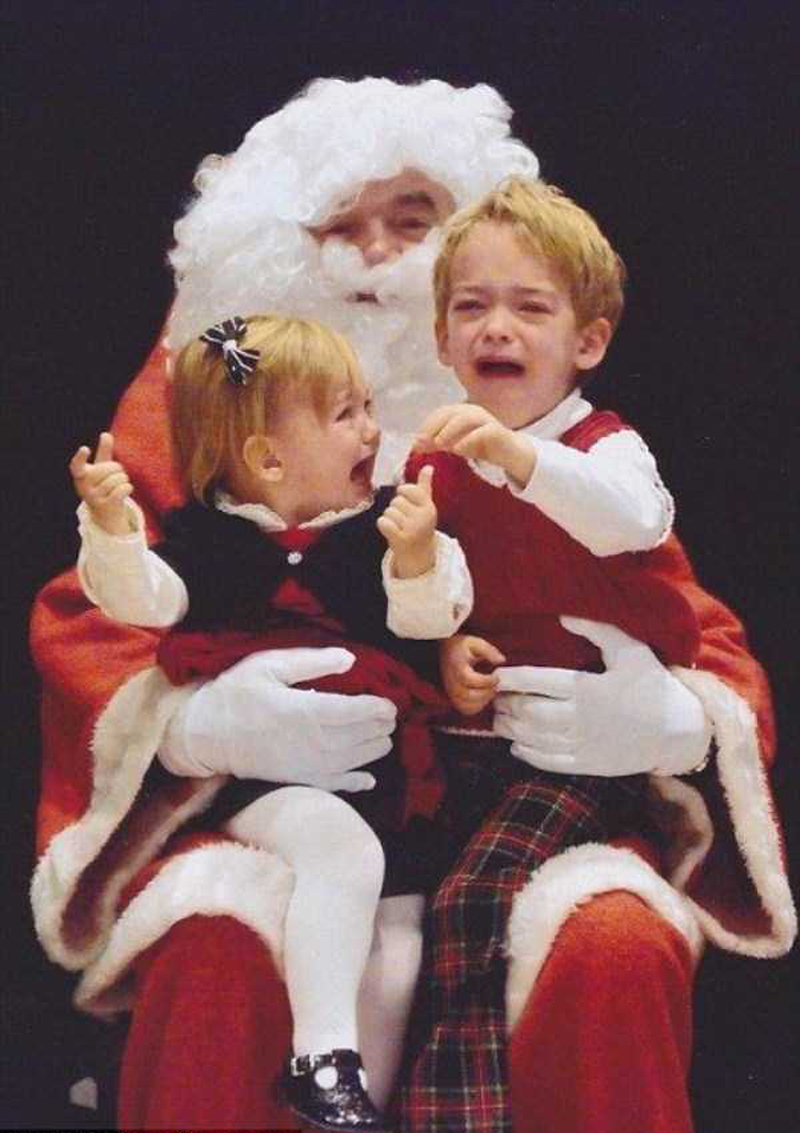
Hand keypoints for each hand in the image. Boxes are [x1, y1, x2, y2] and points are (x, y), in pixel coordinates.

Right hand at [70, 432, 132, 534]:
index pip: (76, 466)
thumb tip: (106, 434)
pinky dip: (128, 487)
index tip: (85, 448)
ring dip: (123, 479)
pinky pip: (121, 490)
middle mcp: (84, 487)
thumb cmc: (103, 486)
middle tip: (117, 474)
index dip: (80, 457)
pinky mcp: (105, 506)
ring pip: (116, 480)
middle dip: (117, 468)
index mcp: (81, 476)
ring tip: (120, 483)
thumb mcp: (102, 469)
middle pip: (106, 469)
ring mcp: (94, 498)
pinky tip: (126, 489)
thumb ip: (104, 452)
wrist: (106, 514)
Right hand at [160, 647, 397, 790]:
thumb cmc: (235, 695)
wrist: (204, 734)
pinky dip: (356, 782)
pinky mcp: (298, 780)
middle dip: (380, 728)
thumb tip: (350, 659)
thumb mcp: (269, 666)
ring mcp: (306, 765)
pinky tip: (369, 778)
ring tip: (384, 738)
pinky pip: (335, 785)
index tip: (389, 704)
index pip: (355, 712)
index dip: (378, 709)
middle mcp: (312, 742)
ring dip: (374, 750)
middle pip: (360, 737)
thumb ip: (312, 662)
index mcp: (305, 711)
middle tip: (389, 718)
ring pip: (354, 760)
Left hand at [377, 465, 436, 577]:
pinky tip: (392, 531)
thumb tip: (428, 466)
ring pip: (389, 512)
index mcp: (429, 507)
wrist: (418, 555)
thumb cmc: (419, 525)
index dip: (402, 495)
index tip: (408, 504)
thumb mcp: (425, 506)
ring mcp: (412, 529)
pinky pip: (383, 522)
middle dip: (396, 509)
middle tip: (404, 519)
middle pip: (396, 501)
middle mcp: (422, 517)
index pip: (408, 489)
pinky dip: (383, 526)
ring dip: (390, 518)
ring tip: (399, 526)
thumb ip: (424, 486)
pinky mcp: (401, 539)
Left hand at [413, 404, 534, 485]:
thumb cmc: (480, 446)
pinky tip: (458, 450)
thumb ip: (436, 443)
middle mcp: (473, 411)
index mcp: (461, 412)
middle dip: (434, 427)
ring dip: (449, 430)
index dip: (426, 426)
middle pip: (449, 413)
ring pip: (465, 419)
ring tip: (439, 445)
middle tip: (422, 442)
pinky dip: (468, 439)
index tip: (416, 442)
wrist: (508, 453)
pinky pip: (482, 431)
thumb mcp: (455, 444)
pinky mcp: (497, 431)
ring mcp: (485, 419)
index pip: (440, 414)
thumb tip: (415, 445)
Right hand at [440, 633, 505, 715]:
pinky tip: (484, 697)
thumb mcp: (475, 643)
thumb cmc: (461, 648)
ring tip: (490, 691)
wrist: (446, 652)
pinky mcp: (454, 698)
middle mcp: (451, 680)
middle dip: (486, 692)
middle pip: (467, 695)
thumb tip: (501, 660)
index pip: (467, 678)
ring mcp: (451, 691)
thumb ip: (489, 651)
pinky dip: (477, 707)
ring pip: (466, 705)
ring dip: (482, 701)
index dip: (484, 681)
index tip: (496, 677)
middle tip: (496, 685)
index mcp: (456, 665)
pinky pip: (465, 709)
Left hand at [493, 616, 711, 775]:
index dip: (511, 678)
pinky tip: (516, 745)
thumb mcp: (631, 651)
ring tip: (498, 719)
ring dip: (510, 729)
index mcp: (587, 688)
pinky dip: (527, 753)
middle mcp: (580, 718)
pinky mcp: (587, 764)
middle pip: (528, 712)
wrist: (677, 731)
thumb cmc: (652, 685)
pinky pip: (548, 762)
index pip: (537, 681)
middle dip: (506, 704)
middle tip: (494, 696)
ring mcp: (583, 744)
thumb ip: (597, 631)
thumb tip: (563, 616)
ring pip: (533, 738)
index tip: (495, 673)